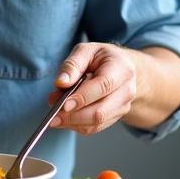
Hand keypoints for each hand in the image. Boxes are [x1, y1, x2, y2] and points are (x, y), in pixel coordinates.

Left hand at [48, 43, 179, 133]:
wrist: (123, 68)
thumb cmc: (103, 58)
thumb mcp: (87, 50)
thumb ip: (72, 64)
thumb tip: (61, 82)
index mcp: (121, 69)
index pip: (103, 87)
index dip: (83, 98)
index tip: (64, 104)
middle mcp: (126, 91)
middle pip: (100, 112)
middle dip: (73, 116)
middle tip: (53, 113)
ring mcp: (122, 107)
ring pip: (96, 123)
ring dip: (72, 122)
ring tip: (55, 114)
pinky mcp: (115, 117)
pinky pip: (94, 128)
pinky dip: (76, 125)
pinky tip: (64, 118)